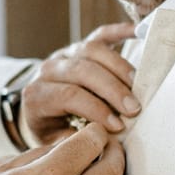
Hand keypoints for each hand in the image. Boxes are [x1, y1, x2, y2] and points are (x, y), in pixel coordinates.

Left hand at [22, 22, 139, 144]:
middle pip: (82, 70)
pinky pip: (101, 34)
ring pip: (92, 50)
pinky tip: (138, 32)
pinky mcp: (80, 46)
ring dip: (118, 67)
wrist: (36, 110)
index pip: (69, 96)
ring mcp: (64, 54)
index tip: (118, 126)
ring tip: (138, 85)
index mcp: (38, 95)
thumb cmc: (50, 130)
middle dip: (112, 89)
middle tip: (134, 108)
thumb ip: (71, 142)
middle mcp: (48, 70)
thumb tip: (96, 140)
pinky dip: (120, 31)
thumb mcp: (52, 142)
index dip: (96, 109)